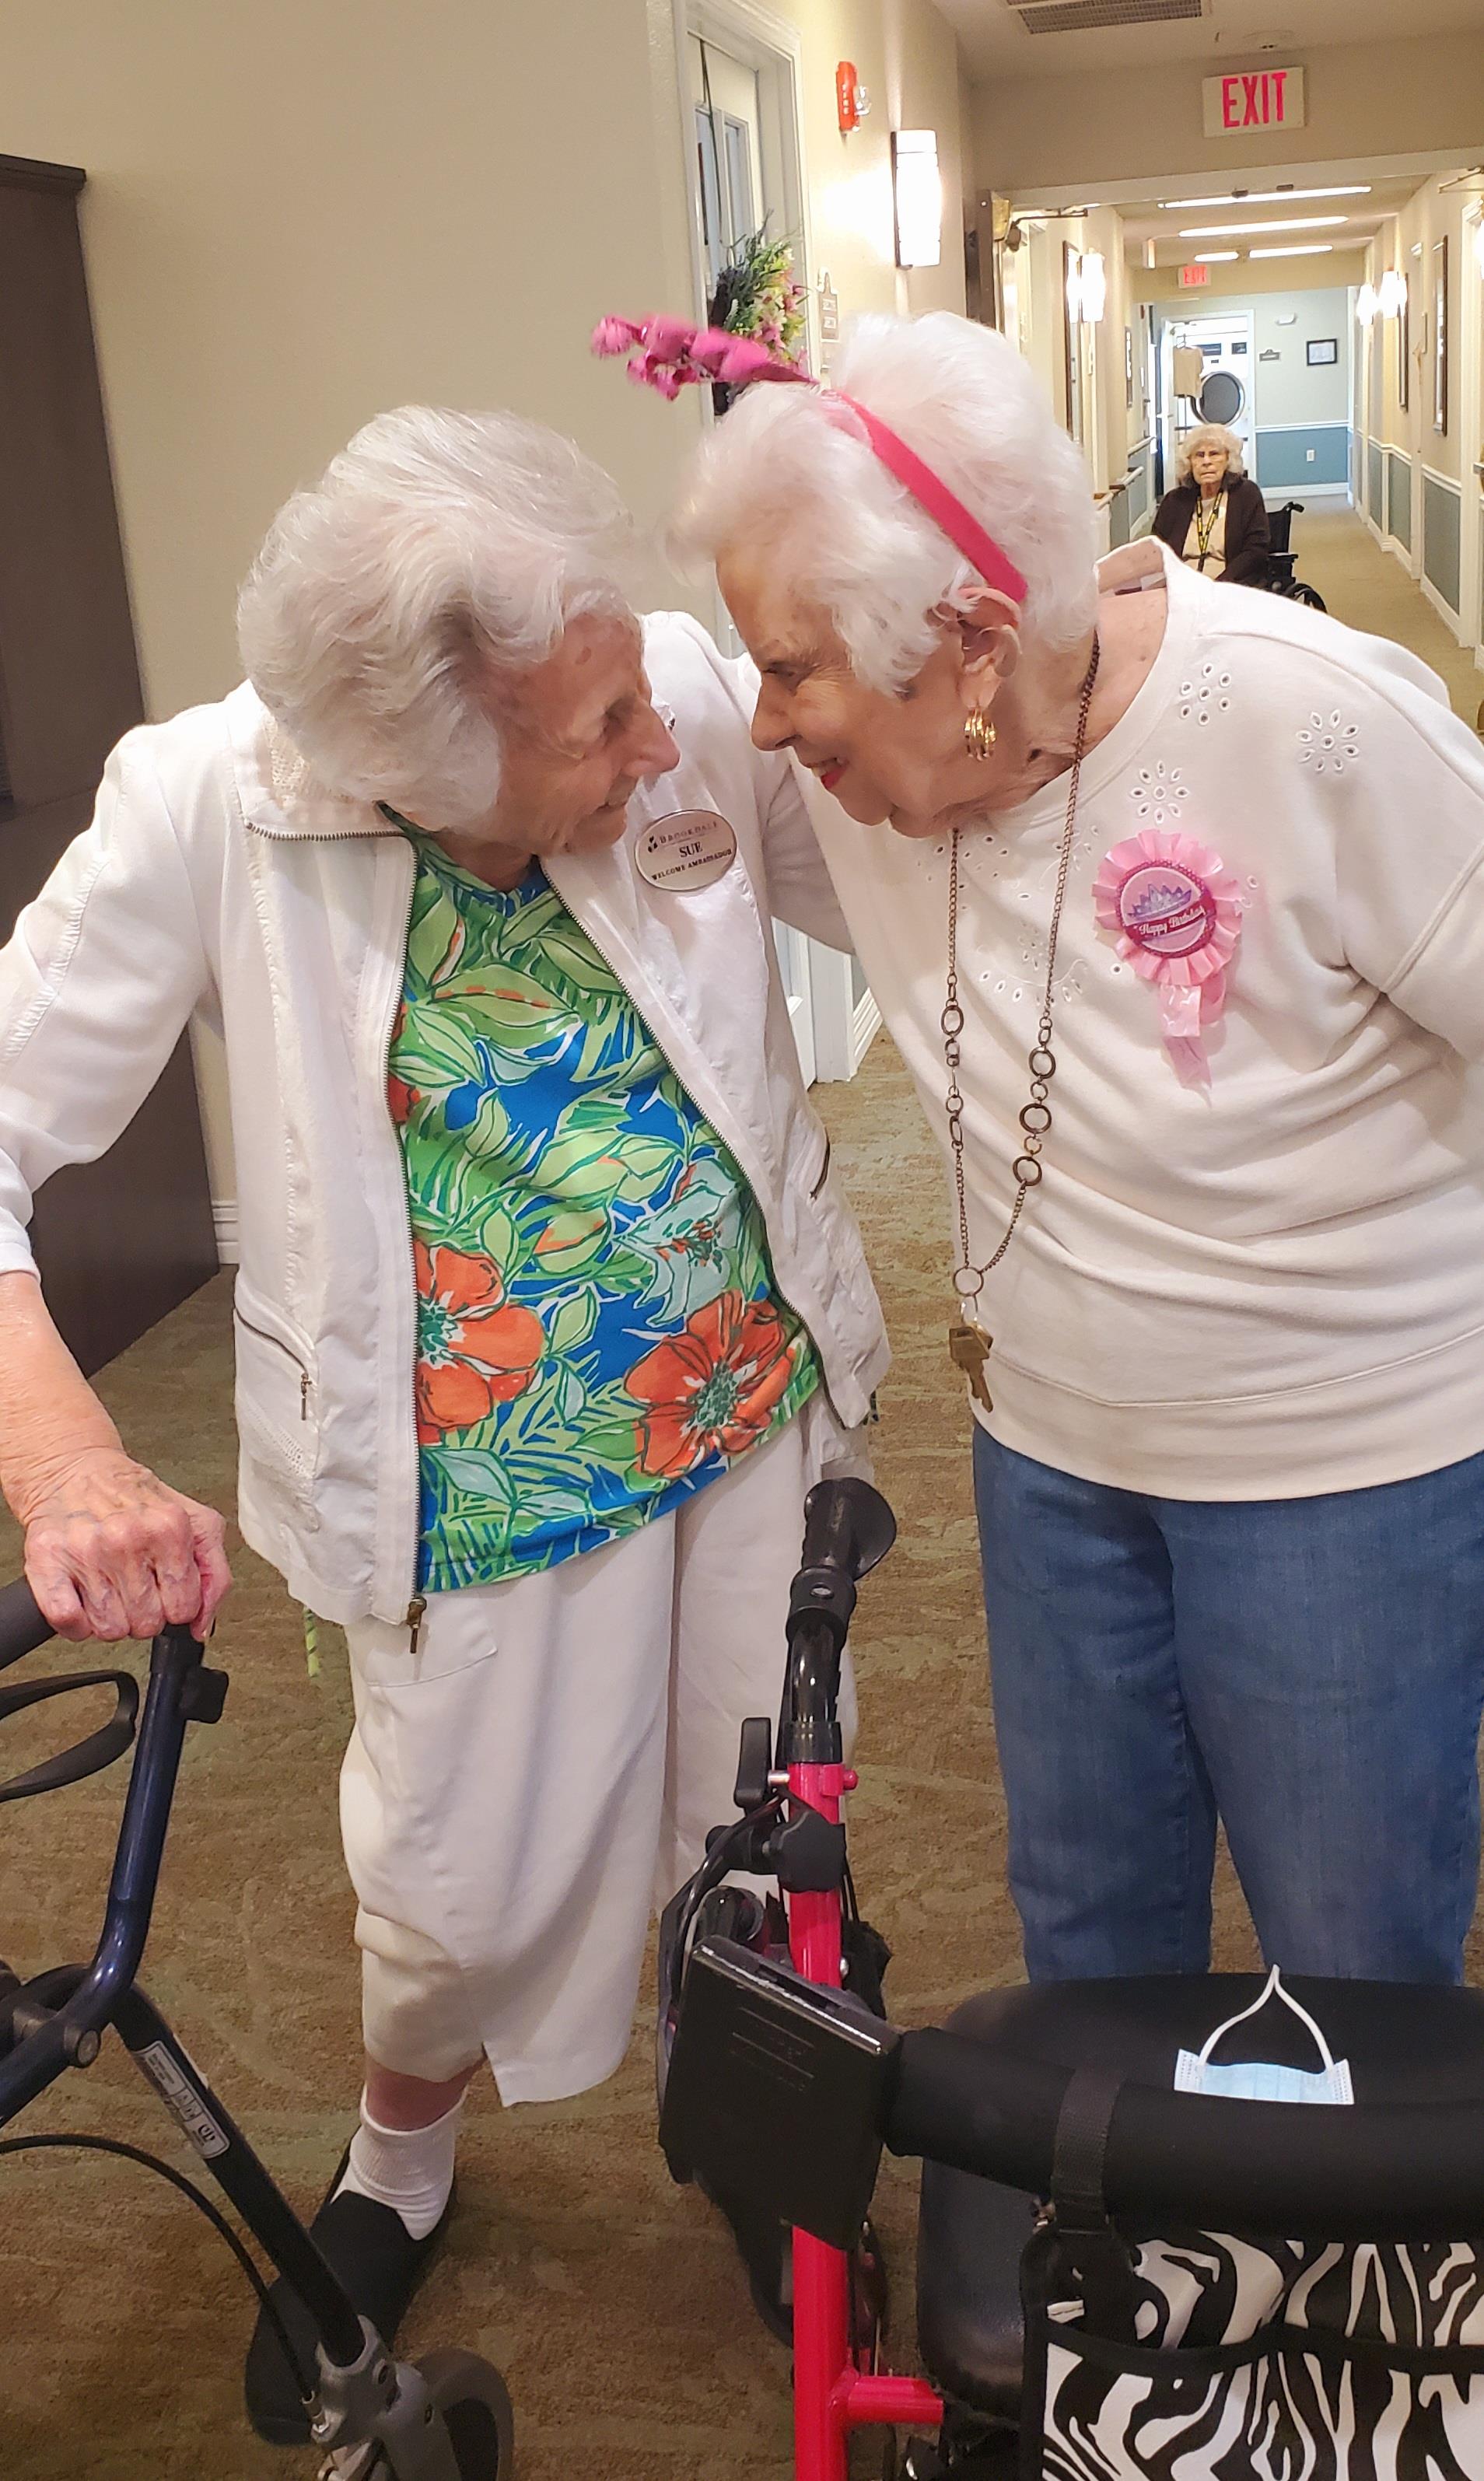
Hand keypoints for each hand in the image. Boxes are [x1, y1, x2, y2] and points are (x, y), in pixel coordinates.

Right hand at [20, 1448, 231, 1642]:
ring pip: (109, 1629)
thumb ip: (214, 1573)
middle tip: (133, 1587)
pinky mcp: (47, 1560)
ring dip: (109, 1619)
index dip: (175, 1606)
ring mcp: (86, 1550)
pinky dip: (75, 1623)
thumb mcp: (195, 1522)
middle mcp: (127, 1538)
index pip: (184, 1608)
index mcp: (169, 1528)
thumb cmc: (132, 1499)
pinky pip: (67, 1620)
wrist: (73, 1470)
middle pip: (146, 1624)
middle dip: (143, 1614)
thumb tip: (201, 1626)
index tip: (163, 1591)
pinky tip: (82, 1601)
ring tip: (108, 1589)